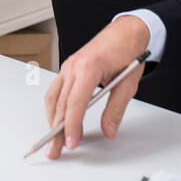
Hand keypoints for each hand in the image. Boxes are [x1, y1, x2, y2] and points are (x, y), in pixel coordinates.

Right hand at [43, 15, 149, 158]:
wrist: (127, 30)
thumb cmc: (128, 51)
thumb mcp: (128, 83)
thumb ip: (116, 109)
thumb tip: (109, 130)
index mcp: (89, 67)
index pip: (75, 103)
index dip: (72, 126)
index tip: (72, 143)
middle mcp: (74, 66)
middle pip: (61, 104)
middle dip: (57, 130)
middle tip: (55, 150)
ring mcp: (68, 66)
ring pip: (53, 97)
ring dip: (52, 120)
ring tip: (54, 140)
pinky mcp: (68, 68)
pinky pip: (55, 90)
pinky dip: (54, 107)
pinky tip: (57, 119)